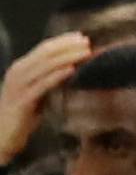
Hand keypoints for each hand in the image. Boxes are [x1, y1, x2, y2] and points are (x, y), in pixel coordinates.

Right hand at [0, 33, 90, 161]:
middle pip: (45, 53)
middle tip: (87, 41)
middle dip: (67, 46)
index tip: (81, 37)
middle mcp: (18, 73)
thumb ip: (47, 81)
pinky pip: (42, 84)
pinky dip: (57, 75)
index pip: (43, 49)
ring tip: (84, 52)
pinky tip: (71, 70)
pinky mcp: (23, 100)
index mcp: (21, 69)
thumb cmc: (22, 117)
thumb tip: (70, 71)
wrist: (1, 137)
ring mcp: (19, 85)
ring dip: (67, 57)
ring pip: (45, 66)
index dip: (62, 42)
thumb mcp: (36, 94)